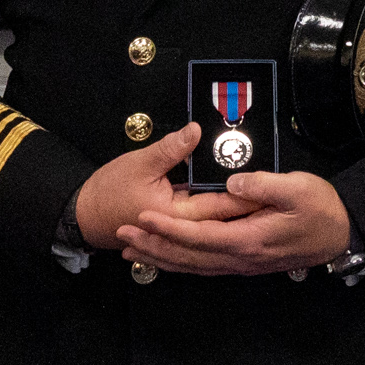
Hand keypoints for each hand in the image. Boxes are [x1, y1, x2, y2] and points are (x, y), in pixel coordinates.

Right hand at [75, 124, 258, 249]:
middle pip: (224, 220)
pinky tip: (234, 220)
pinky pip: (202, 231)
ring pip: (215, 228)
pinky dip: (218, 226)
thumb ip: (171, 149)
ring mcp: (179, 233)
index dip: (247, 197)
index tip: (271, 188)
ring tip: (267, 210)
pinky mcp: (174, 231)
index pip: (221, 206)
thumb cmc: (109, 190)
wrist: (85, 215)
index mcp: (177, 215)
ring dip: (237, 219)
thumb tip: (196, 131)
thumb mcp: (140, 162)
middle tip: (280, 199)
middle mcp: (182, 228)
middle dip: (250, 209)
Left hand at [120, 167, 352, 276]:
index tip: (141, 217)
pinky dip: (179, 263)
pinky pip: (203, 266)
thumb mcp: (298, 189)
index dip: (168, 228)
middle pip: (188, 257)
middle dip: (153, 246)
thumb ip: (263, 186)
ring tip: (132, 249)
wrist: (341, 235)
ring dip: (161, 258)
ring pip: (193, 266)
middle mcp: (240, 258)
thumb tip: (232, 182)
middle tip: (122, 235)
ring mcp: (241, 264)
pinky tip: (166, 258)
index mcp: (249, 240)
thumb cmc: (321, 209)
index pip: (198, 236)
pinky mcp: (243, 262)